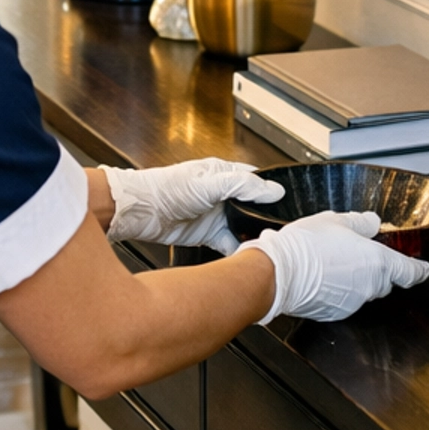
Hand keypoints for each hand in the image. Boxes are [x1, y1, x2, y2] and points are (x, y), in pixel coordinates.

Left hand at [104, 158, 285, 252]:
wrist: (140, 211)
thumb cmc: (167, 188)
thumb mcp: (209, 184)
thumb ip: (241, 186)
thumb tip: (273, 190)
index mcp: (223, 174)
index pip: (255, 181)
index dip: (271, 191)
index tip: (287, 203)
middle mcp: (221, 194)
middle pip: (252, 207)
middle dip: (265, 217)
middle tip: (280, 229)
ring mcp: (214, 215)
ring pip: (242, 227)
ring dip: (252, 236)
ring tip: (266, 244)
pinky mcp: (206, 234)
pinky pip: (229, 244)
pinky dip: (238, 251)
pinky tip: (245, 255)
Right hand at [249, 210, 428, 322]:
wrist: (278, 274)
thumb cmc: (306, 246)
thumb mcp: (335, 221)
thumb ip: (360, 223)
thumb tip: (372, 223)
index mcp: (378, 262)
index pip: (411, 271)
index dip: (419, 269)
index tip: (423, 267)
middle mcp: (370, 286)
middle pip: (386, 281)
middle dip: (379, 270)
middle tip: (361, 254)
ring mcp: (353, 303)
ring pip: (364, 291)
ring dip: (356, 280)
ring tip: (334, 261)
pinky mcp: (335, 313)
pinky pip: (345, 300)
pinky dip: (339, 290)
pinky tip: (323, 276)